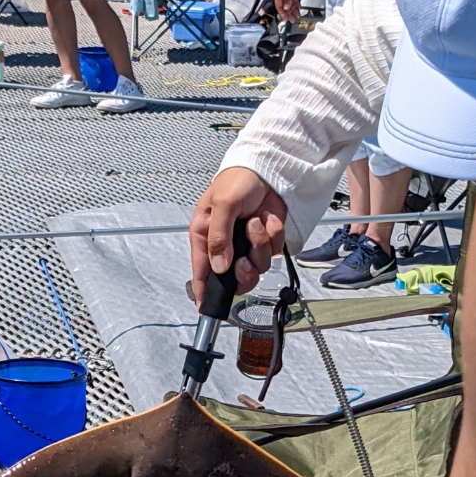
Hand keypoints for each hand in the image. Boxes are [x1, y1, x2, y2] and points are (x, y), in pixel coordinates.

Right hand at [189, 167, 287, 304]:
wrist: (268, 169)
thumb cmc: (238, 180)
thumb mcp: (223, 205)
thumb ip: (219, 237)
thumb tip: (218, 266)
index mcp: (206, 237)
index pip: (202, 271)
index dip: (204, 291)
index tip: (205, 307)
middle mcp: (226, 246)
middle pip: (234, 278)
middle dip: (245, 270)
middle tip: (245, 258)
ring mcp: (247, 245)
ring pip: (257, 266)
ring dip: (260, 246)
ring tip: (256, 223)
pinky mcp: (266, 241)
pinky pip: (273, 251)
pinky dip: (274, 235)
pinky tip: (267, 219)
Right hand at [274, 0, 302, 23]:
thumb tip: (286, 8)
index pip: (279, 6)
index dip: (283, 14)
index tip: (287, 20)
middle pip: (284, 6)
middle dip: (289, 13)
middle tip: (293, 20)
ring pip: (288, 3)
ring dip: (293, 9)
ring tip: (298, 15)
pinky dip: (295, 3)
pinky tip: (299, 7)